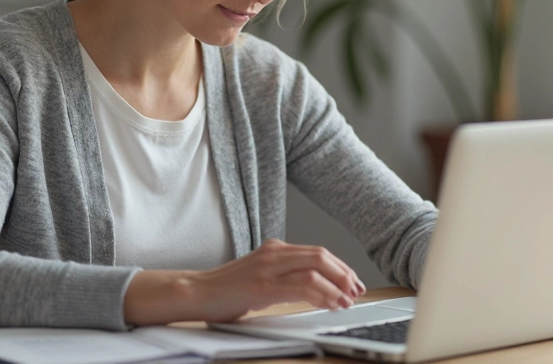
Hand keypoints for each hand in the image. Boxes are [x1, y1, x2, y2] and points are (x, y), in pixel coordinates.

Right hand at [191, 239, 366, 321]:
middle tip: (356, 291)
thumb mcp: (260, 276)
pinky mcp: (262, 286)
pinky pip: (302, 286)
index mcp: (274, 249)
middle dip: (344, 274)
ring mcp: (268, 268)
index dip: (339, 267)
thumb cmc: (227, 290)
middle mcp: (273, 253)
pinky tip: (330, 303)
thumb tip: (314, 289)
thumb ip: (283, 277)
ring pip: (315, 268)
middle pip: (321, 255)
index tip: (352, 282)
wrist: (196, 292)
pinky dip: (322, 294)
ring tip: (346, 300)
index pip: (317, 252)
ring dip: (337, 286)